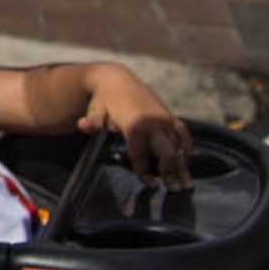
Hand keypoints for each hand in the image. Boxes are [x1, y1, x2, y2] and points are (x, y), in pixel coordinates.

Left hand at [84, 66, 191, 189]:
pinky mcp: (169, 114)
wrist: (115, 80)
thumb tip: (82, 125)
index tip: (150, 184)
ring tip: (186, 183)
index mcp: (134, 126)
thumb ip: (93, 123)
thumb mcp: (95, 112)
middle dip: (170, 173)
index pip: (141, 158)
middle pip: (167, 155)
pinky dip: (186, 146)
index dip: (145, 174)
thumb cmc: (103, 100)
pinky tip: (186, 159)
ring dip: (182, 165)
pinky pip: (183, 133)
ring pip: (178, 147)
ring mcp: (163, 119)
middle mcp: (153, 124)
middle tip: (174, 189)